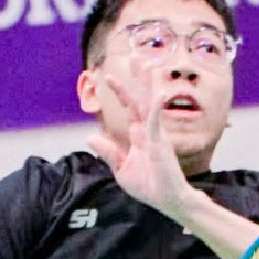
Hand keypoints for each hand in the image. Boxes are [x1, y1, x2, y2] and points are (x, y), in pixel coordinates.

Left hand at [85, 54, 197, 221]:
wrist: (168, 201)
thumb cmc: (149, 187)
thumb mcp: (122, 170)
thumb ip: (108, 152)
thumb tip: (90, 137)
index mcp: (139, 135)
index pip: (129, 108)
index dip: (120, 91)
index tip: (108, 76)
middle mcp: (148, 130)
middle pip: (141, 99)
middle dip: (138, 78)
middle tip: (136, 56)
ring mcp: (155, 135)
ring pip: (149, 104)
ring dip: (147, 84)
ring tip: (146, 64)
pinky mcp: (160, 143)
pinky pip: (156, 122)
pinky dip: (155, 108)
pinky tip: (156, 95)